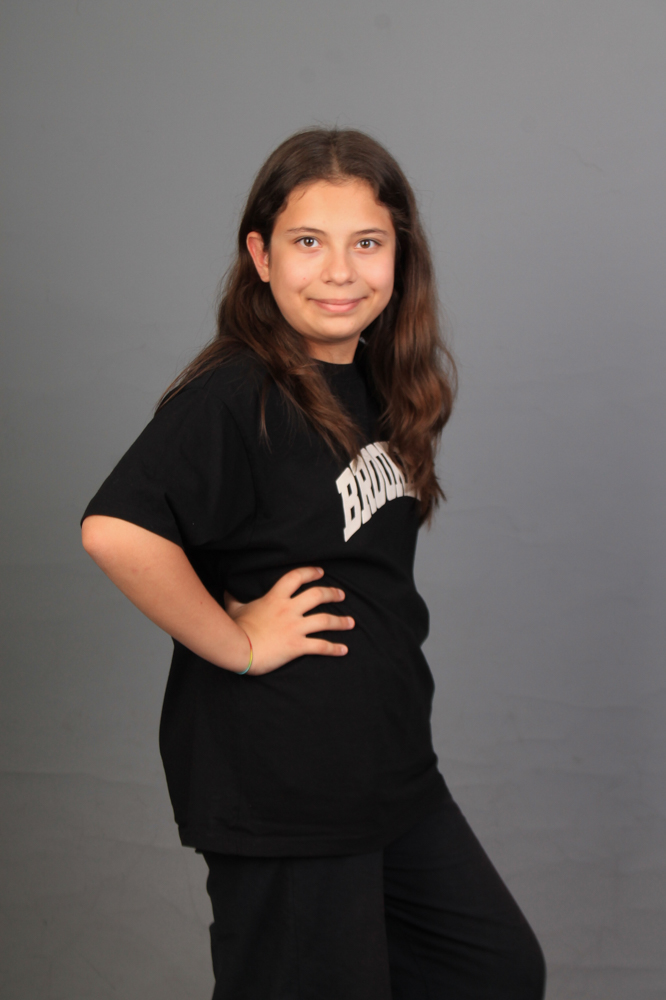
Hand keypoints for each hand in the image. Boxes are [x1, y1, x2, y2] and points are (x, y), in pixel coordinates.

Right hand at [223, 566, 353, 675]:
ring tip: (351, 622)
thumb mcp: (234, 608)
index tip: (320, 572)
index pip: (296, 577)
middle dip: (333, 593)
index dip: (310, 572)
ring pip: (325, 620)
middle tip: (342, 595)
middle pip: (317, 595)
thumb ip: (234, 598)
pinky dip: (334, 648)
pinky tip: (344, 650)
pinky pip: (321, 646)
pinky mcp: (297, 645)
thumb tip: (228, 590)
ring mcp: (295, 627)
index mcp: (275, 597)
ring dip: (340, 621)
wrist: (238, 648)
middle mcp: (289, 609)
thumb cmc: (235, 628)